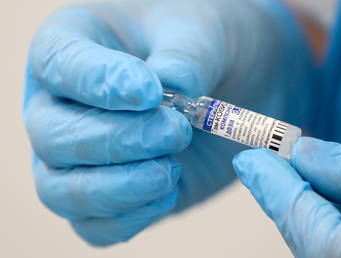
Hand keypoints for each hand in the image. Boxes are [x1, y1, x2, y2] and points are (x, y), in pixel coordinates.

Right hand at [24, 0, 316, 245]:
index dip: (97, 82)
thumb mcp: (203, 33)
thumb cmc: (205, 45)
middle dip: (116, 141)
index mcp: (77, 44)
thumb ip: (185, 57)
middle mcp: (66, 104)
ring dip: (118, 188)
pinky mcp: (113, 194)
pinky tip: (168, 192)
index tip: (150, 92)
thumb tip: (170, 88)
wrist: (234, 81)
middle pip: (53, 136)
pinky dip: (128, 218)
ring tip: (171, 168)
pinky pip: (94, 225)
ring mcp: (83, 155)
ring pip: (60, 190)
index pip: (58, 63)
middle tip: (176, 131)